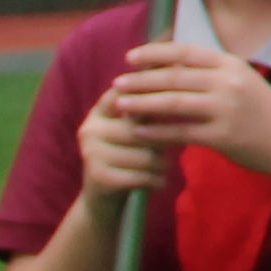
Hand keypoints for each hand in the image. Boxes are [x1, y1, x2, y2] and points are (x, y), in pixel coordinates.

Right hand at [72, 81, 179, 207]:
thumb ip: (150, 106)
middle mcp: (90, 127)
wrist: (103, 200)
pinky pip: (140, 175)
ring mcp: (91, 152)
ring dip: (162, 163)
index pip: (127, 94)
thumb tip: (179, 69)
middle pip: (141, 127)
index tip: (179, 93)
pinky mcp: (98, 176)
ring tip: (165, 167)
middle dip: (164, 139)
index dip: (153, 93)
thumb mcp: (135, 130)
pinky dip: (156, 180)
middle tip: (176, 146)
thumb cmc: (128, 157)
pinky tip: (160, 182)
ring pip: (144, 153)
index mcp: (99, 111)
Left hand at [111, 42, 270, 187]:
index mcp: (232, 64)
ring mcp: (225, 110)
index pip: (185, 53)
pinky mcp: (222, 137)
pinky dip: (156, 131)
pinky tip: (138, 131)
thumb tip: (174, 66)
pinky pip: (180, 132)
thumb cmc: (265, 113)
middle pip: (174, 77)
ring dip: (142, 103)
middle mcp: (228, 83)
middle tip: (117, 82)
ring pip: (173, 103)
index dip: (155, 53)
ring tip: (120, 105)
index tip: (131, 57)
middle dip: (141, 79)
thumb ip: (214, 74)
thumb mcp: (244, 83)